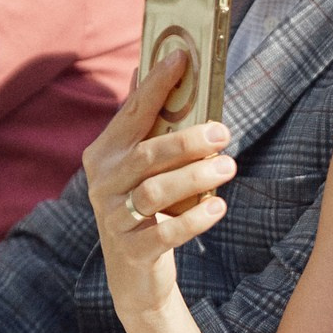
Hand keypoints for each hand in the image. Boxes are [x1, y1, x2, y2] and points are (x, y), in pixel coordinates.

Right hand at [82, 49, 234, 320]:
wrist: (133, 275)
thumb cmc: (144, 206)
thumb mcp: (139, 166)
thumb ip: (144, 123)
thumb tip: (149, 67)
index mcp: (104, 153)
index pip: (132, 112)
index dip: (156, 84)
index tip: (183, 57)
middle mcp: (103, 183)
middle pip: (146, 154)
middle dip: (187, 140)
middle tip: (224, 132)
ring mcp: (114, 218)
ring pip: (155, 191)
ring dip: (195, 176)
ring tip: (229, 166)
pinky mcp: (132, 250)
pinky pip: (164, 232)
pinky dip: (194, 219)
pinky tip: (219, 207)